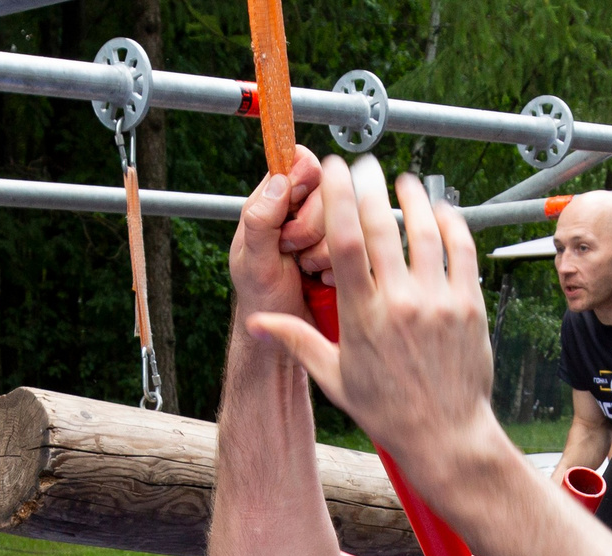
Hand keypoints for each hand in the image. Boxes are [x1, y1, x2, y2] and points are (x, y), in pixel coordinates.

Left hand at [228, 146, 330, 325]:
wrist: (287, 337)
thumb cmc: (262, 299)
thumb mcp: (254, 263)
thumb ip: (261, 221)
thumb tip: (280, 180)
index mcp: (273, 203)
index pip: (298, 163)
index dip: (304, 178)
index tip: (296, 203)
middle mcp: (301, 211)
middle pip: (328, 189)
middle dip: (310, 225)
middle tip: (292, 249)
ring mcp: (325, 231)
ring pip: (345, 217)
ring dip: (324, 249)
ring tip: (305, 268)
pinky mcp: (346, 251)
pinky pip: (358, 243)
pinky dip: (340, 263)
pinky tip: (322, 277)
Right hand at [248, 156, 502, 496]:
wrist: (446, 436)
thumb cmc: (387, 411)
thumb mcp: (335, 379)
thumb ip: (297, 341)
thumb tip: (256, 322)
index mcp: (362, 317)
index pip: (345, 241)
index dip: (338, 197)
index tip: (334, 171)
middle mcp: (400, 304)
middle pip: (383, 226)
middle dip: (371, 186)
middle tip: (365, 165)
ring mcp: (439, 303)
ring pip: (426, 232)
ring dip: (414, 198)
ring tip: (405, 181)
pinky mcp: (470, 307)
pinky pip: (462, 251)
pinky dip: (452, 223)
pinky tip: (441, 210)